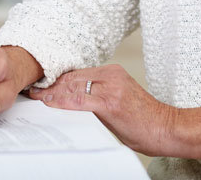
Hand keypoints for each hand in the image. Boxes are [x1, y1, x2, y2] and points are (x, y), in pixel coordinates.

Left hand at [28, 64, 186, 157]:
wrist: (166, 128)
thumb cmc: (145, 119)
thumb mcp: (120, 99)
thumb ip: (100, 94)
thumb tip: (75, 98)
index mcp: (114, 72)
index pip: (78, 73)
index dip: (58, 78)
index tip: (43, 84)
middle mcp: (111, 75)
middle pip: (72, 77)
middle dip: (51, 84)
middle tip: (34, 89)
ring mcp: (111, 87)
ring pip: (73, 86)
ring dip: (52, 92)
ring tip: (36, 96)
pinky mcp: (110, 102)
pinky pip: (79, 100)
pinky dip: (62, 101)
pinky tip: (50, 103)